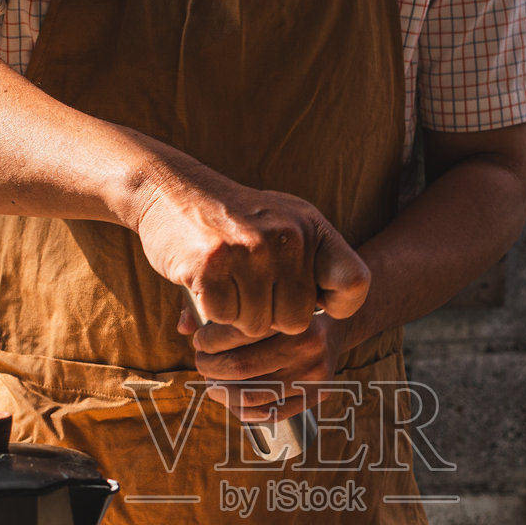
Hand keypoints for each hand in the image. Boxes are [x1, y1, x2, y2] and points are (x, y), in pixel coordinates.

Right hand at [133, 158, 368, 337]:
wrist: (169, 189)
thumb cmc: (230, 220)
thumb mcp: (282, 225)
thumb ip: (309, 266)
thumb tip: (320, 336)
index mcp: (311, 227)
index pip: (355, 284)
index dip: (339, 306)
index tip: (313, 300)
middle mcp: (288, 237)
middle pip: (295, 320)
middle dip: (269, 315)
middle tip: (247, 286)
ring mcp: (251, 251)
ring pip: (257, 326)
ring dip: (236, 314)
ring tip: (225, 279)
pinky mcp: (213, 267)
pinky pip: (223, 319)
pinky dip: (210, 310)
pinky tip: (204, 280)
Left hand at [191, 314, 348, 421]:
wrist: (337, 325)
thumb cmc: (286, 311)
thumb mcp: (262, 299)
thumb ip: (222, 310)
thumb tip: (183, 328)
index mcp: (291, 316)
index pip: (237, 334)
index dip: (209, 340)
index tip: (199, 340)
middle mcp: (307, 346)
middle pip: (239, 368)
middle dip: (209, 367)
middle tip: (201, 361)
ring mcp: (313, 376)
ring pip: (250, 396)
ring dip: (220, 391)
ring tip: (211, 381)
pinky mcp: (316, 397)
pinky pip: (268, 414)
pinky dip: (241, 410)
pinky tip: (231, 398)